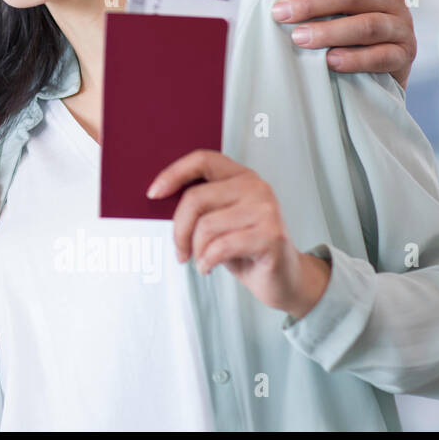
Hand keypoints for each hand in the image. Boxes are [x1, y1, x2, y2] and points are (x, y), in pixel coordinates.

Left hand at [148, 150, 331, 318]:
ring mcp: (266, 210)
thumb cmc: (244, 249)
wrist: (285, 280)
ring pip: (206, 226)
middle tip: (179, 251)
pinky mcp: (271, 235)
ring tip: (201, 260)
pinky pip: (221, 246)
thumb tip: (157, 200)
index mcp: (241, 176)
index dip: (174, 173)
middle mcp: (256, 187)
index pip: (203, 159)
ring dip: (195, 250)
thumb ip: (199, 208)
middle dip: (179, 229)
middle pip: (195, 198)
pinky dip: (207, 261)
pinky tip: (208, 267)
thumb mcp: (218, 222)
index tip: (153, 194)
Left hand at [264, 0, 414, 88]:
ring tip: (299, 38)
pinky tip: (330, 61)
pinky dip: (356, 59)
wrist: (384, 54)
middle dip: (310, 2)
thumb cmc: (351, 15)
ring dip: (329, 32)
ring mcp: (400, 25)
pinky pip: (382, 56)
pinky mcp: (404, 54)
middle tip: (279, 13)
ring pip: (367, 25)